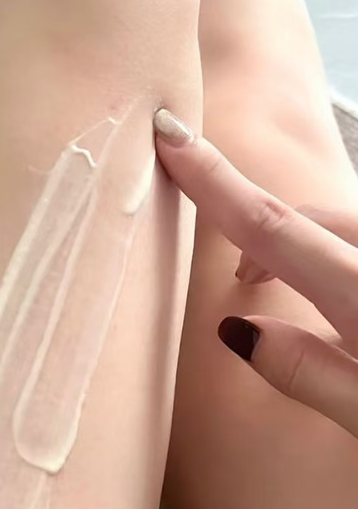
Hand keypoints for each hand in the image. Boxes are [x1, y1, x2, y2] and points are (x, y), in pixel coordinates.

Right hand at [153, 108, 357, 438]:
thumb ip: (308, 375)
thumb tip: (237, 332)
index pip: (270, 227)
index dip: (212, 181)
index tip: (168, 133)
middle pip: (304, 219)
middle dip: (263, 235)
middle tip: (242, 288)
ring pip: (342, 227)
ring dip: (310, 247)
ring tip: (300, 301)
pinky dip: (341, 255)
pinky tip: (344, 303)